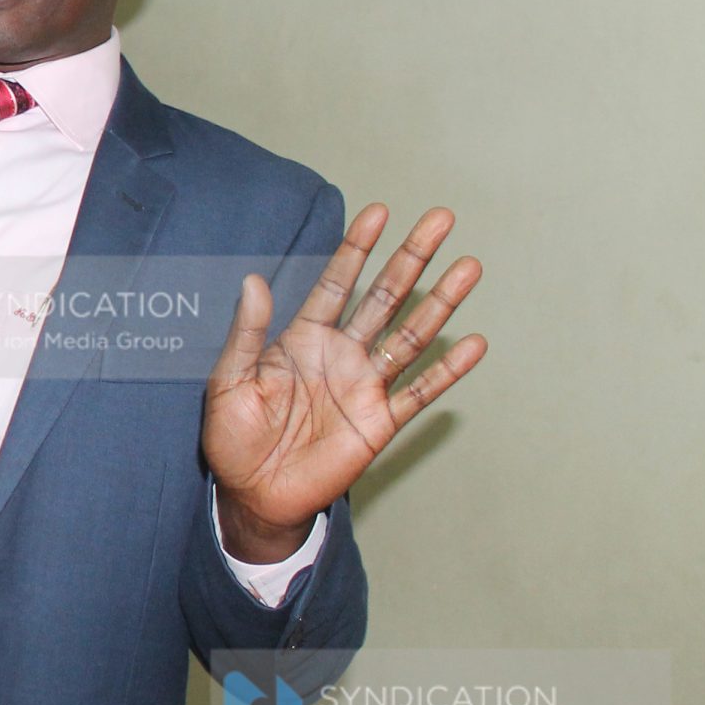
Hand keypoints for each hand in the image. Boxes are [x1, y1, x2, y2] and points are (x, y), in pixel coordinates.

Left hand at [204, 204, 486, 557]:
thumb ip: (247, 333)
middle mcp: (340, 354)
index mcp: (302, 338)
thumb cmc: (232, 436)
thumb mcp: (229, 380)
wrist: (251, 492)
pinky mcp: (380, 422)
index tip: (379, 212)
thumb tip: (252, 280)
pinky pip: (419, 391)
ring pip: (410, 336)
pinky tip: (476, 345)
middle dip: (412, 258)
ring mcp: (364, 386)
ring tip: (469, 268)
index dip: (357, 248)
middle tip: (441, 220)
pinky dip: (448, 370)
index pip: (337, 282)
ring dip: (440, 303)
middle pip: (384, 297)